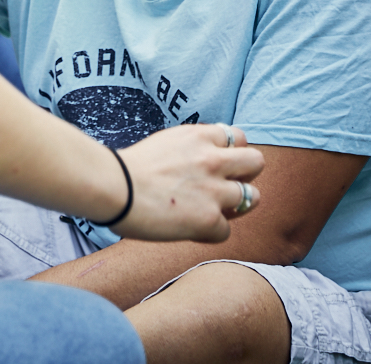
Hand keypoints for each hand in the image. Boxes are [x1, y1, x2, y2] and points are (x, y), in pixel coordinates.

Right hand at [111, 123, 263, 242]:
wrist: (114, 187)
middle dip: (245, 175)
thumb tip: (200, 165)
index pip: (238, 137)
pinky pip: (226, 230)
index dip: (230, 153)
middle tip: (225, 187)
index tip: (217, 165)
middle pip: (256, 162)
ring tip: (209, 211)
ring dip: (234, 206)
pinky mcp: (210, 218)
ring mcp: (215, 189)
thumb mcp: (165, 143)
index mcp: (199, 136)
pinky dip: (209, 232)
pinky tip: (188, 229)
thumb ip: (190, 149)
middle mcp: (213, 159)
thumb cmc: (127, 168)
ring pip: (252, 197)